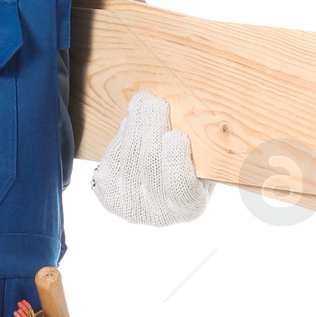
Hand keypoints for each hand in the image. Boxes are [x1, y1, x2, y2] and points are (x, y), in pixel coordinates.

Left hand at [92, 92, 211, 225]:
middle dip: (150, 128)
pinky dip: (121, 136)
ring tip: (142, 104)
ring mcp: (129, 206)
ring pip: (128, 157)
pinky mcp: (108, 195)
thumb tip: (193, 114)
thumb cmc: (192, 167)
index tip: (176, 135)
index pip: (180, 186)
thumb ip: (203, 146)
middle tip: (153, 102)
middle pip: (149, 164)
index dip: (175, 160)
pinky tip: (131, 123)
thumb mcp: (207, 160)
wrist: (160, 188)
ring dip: (134, 125)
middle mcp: (158, 214)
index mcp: (190, 206)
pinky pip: (111, 158)